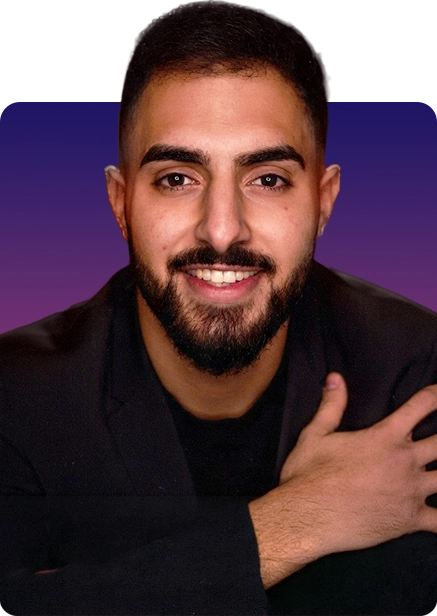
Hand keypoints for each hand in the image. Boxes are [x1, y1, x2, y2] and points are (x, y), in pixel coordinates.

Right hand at [249, 373, 436, 587]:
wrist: (306, 517)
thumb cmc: (309, 474)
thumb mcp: (315, 434)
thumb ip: (331, 405)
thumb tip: (335, 377)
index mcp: (385, 436)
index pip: (420, 406)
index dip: (436, 395)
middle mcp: (404, 461)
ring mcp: (410, 492)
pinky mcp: (410, 520)